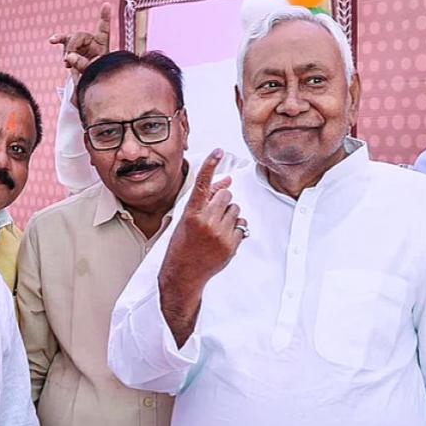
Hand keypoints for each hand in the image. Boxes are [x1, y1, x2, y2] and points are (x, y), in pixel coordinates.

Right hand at [49, 2, 110, 85]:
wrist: (88, 81)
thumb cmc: (95, 75)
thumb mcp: (91, 71)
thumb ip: (82, 64)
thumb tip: (68, 57)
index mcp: (102, 44)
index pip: (103, 29)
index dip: (105, 17)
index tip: (106, 4)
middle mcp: (91, 41)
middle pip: (79, 36)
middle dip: (72, 47)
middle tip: (68, 61)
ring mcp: (81, 44)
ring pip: (69, 39)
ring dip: (66, 50)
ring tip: (66, 64)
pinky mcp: (71, 47)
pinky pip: (63, 40)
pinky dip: (58, 40)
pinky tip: (52, 40)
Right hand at [159, 150, 246, 345]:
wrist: (183, 274)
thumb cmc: (183, 244)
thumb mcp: (187, 219)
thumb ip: (207, 199)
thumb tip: (228, 179)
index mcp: (191, 213)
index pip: (203, 184)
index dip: (211, 165)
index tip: (218, 151)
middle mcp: (206, 221)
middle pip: (226, 195)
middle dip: (222, 201)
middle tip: (213, 214)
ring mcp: (220, 234)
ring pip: (236, 209)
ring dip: (229, 214)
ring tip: (216, 228)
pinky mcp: (231, 245)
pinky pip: (242, 225)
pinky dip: (236, 228)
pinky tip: (222, 237)